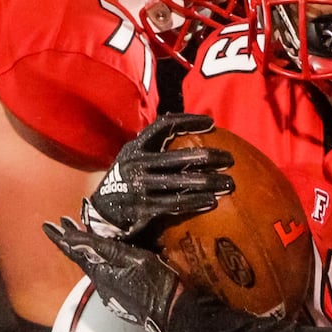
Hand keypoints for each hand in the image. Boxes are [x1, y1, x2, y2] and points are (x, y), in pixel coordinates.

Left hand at [44, 217, 182, 331]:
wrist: (173, 315)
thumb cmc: (156, 284)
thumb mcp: (133, 259)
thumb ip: (104, 249)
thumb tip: (74, 239)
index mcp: (101, 273)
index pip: (74, 252)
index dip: (61, 238)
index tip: (47, 226)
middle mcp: (101, 285)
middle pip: (83, 259)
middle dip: (74, 242)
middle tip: (66, 225)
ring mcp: (111, 294)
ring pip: (96, 267)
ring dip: (89, 252)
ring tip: (86, 236)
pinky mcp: (121, 300)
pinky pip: (107, 276)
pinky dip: (102, 263)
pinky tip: (109, 258)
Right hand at [84, 113, 233, 238]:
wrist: (102, 210)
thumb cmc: (128, 179)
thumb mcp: (133, 157)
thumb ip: (154, 145)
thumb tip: (187, 127)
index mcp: (135, 147)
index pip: (163, 126)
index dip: (188, 121)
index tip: (211, 123)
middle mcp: (136, 164)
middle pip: (178, 158)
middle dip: (208, 157)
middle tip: (229, 159)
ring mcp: (139, 187)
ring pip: (180, 183)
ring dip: (208, 183)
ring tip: (229, 183)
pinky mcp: (144, 208)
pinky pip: (175, 204)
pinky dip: (195, 202)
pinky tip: (213, 201)